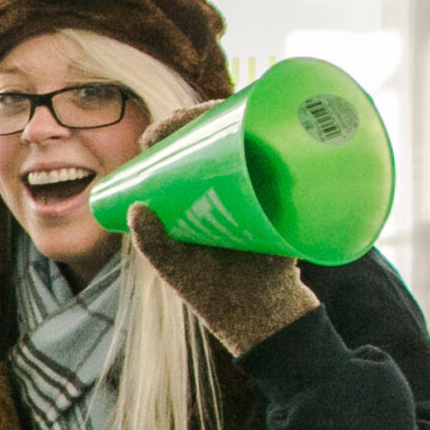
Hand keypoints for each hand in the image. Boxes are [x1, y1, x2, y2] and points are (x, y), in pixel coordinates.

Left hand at [122, 110, 319, 357]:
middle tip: (173, 125)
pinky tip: (263, 115)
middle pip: (219, 132)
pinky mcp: (293, 194)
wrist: (262, 316)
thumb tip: (136, 208)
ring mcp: (267, 184)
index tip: (150, 137)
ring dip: (234, 113)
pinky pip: (293, 155)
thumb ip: (154, 244)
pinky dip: (281, 132)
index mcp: (203, 194)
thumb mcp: (178, 266)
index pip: (185, 149)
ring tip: (207, 116)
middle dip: (196, 116)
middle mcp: (236, 182)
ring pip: (253, 135)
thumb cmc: (215, 291)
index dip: (169, 132)